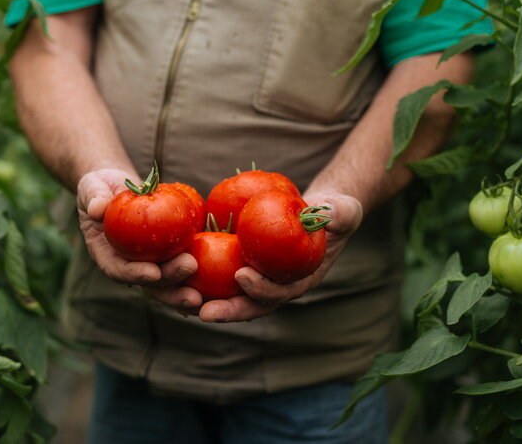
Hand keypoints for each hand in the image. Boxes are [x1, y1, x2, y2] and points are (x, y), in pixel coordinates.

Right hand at [76, 169, 203, 311]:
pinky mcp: (171, 257)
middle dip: (170, 282)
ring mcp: (152, 265)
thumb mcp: (92, 188)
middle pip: (151, 284)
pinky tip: (221, 285)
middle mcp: (131, 267)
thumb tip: (98, 208)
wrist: (116, 189)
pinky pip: (186, 270)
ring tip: (206, 292)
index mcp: (108, 255)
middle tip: (189, 267)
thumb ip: (94, 197)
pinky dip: (202, 279)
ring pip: (171, 285)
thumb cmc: (100, 189)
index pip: (119, 270)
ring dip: (187, 289)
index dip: (135, 274)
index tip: (152, 272)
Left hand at [198, 191, 362, 322]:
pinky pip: (221, 277)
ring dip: (208, 302)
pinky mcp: (245, 267)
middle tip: (204, 311)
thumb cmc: (333, 213)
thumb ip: (339, 214)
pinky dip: (201, 280)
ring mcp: (260, 279)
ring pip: (232, 297)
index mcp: (301, 280)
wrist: (321, 213)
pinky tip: (178, 275)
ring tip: (182, 301)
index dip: (263, 289)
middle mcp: (278, 286)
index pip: (281, 292)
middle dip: (229, 311)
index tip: (243, 275)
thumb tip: (328, 213)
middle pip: (251, 305)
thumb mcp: (342, 210)